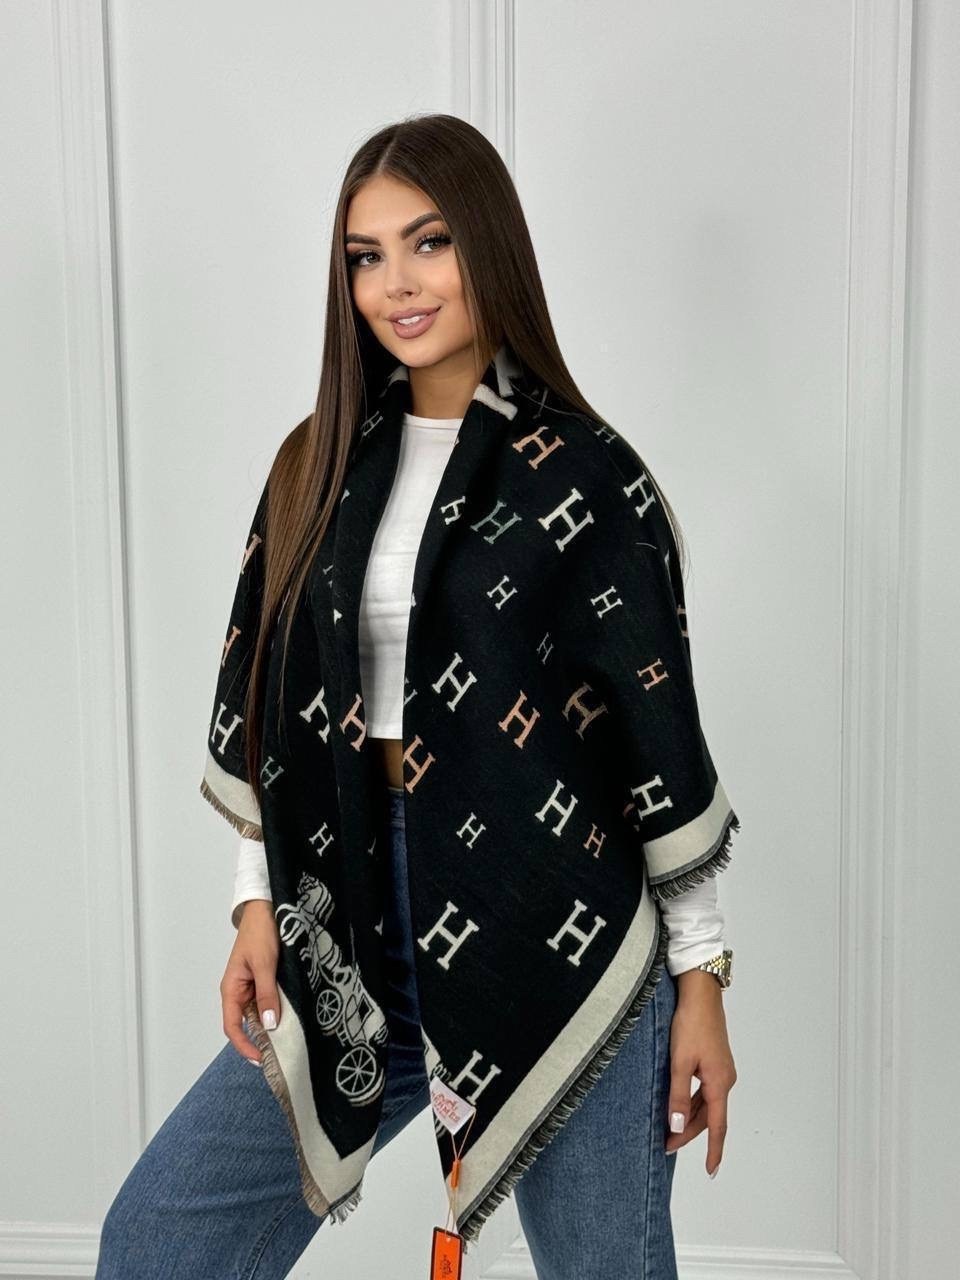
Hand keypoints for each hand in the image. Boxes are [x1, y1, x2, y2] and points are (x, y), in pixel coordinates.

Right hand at [220, 900, 279, 1063]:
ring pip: (259, 1014)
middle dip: (260, 1041)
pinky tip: (291, 1018)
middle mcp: (240, 991)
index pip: (232, 1026)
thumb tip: (269, 1025)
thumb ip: (267, 994)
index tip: (261, 1058)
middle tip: (279, 1056)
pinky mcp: (264, 980)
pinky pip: (268, 1002)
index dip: (244, 1045)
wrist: (266, 908)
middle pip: (246, 1024)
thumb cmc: (260, 932)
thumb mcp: (265, 964)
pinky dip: (277, 1012)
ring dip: (271, 1027)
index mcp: (231, 988)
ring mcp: (252, 986)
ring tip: (288, 1041)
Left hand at [664, 970, 736, 1176]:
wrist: (700, 993)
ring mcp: (721, 1069)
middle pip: (710, 1116)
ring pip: (707, 1103)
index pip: (717, 1126)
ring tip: (669, 1128)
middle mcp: (725, 1079)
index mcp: (719, 1083)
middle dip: (689, 1133)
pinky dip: (693, 1101)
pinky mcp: (715, 1060)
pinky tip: (679, 1102)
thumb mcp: (679, 1061)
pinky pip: (705, 1090)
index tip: (711, 1171)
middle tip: (666, 1145)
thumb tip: (676, 1124)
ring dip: (690, 1117)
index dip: (714, 1151)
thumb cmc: (690, 1023)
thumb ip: (678, 1095)